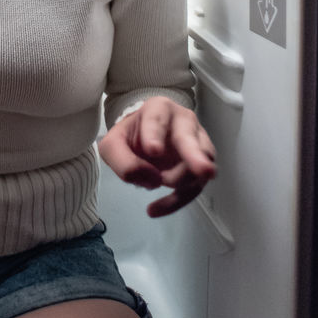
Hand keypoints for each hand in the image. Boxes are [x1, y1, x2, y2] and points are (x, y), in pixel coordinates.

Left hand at [98, 97, 215, 217]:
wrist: (145, 140)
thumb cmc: (132, 137)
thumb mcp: (114, 144)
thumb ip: (122, 159)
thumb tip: (151, 179)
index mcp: (159, 109)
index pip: (157, 119)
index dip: (155, 134)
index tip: (153, 151)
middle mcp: (183, 122)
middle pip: (190, 140)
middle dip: (195, 156)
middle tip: (203, 171)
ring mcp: (197, 143)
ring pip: (198, 166)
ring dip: (180, 182)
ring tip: (158, 184)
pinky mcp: (200, 166)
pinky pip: (194, 187)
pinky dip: (177, 201)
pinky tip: (157, 209)